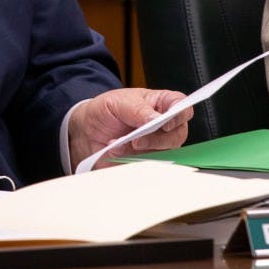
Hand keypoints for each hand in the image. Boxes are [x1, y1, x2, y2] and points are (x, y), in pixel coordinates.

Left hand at [68, 88, 190, 171]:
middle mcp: (164, 126)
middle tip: (136, 140)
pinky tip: (117, 153)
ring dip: (141, 152)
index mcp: (161, 104)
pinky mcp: (147, 160)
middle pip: (178, 135)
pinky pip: (149, 165)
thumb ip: (138, 110)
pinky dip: (132, 160)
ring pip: (165, 153)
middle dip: (157, 140)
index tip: (165, 123)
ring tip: (118, 144)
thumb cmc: (106, 110)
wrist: (87, 130)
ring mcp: (158, 145)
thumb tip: (157, 120)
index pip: (182, 107)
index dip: (179, 115)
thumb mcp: (118, 102)